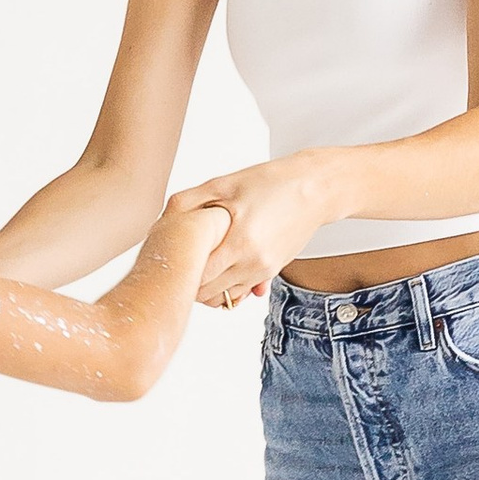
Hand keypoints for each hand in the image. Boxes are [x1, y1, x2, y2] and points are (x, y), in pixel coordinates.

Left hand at [171, 158, 333, 306]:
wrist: (317, 188)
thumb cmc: (272, 182)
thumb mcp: (223, 184)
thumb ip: (189, 202)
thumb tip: (162, 220)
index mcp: (239, 242)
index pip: (199, 277)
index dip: (180, 271)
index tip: (171, 259)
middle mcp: (253, 263)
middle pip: (209, 293)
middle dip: (191, 283)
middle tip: (180, 264)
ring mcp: (265, 271)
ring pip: (227, 297)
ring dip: (210, 287)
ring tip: (201, 265)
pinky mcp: (273, 271)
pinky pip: (244, 291)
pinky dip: (230, 285)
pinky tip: (223, 267)